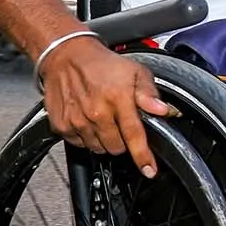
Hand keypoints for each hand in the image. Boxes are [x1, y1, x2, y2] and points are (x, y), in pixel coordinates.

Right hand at [37, 36, 177, 176]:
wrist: (66, 56)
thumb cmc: (102, 64)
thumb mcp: (135, 71)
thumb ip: (150, 93)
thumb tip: (163, 110)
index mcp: (118, 98)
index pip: (134, 135)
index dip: (143, 156)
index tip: (149, 170)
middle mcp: (97, 112)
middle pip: (116, 147)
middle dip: (123, 141)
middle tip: (120, 123)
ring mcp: (77, 120)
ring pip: (98, 148)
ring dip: (104, 139)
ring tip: (103, 118)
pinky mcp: (62, 125)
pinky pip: (79, 144)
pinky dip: (86, 136)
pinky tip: (88, 120)